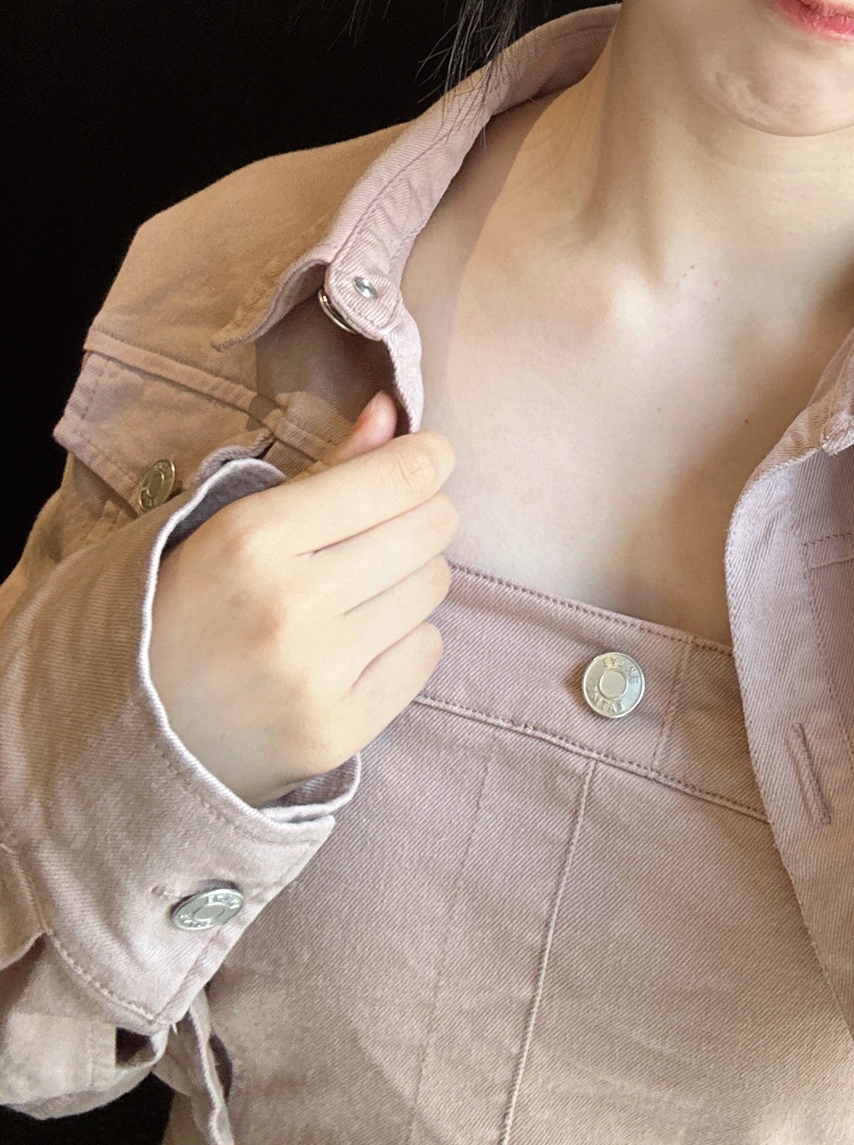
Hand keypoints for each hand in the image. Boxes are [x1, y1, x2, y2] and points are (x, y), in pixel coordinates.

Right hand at [148, 393, 456, 806]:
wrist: (129, 731)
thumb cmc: (186, 607)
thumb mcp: (235, 523)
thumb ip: (326, 466)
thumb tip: (393, 413)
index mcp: (254, 538)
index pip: (398, 478)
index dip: (428, 458)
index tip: (427, 459)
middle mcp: (290, 605)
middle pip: (431, 528)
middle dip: (419, 516)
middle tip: (385, 528)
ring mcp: (316, 675)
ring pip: (434, 586)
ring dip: (409, 579)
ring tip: (358, 591)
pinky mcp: (338, 731)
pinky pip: (426, 653)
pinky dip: (405, 640)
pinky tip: (357, 644)